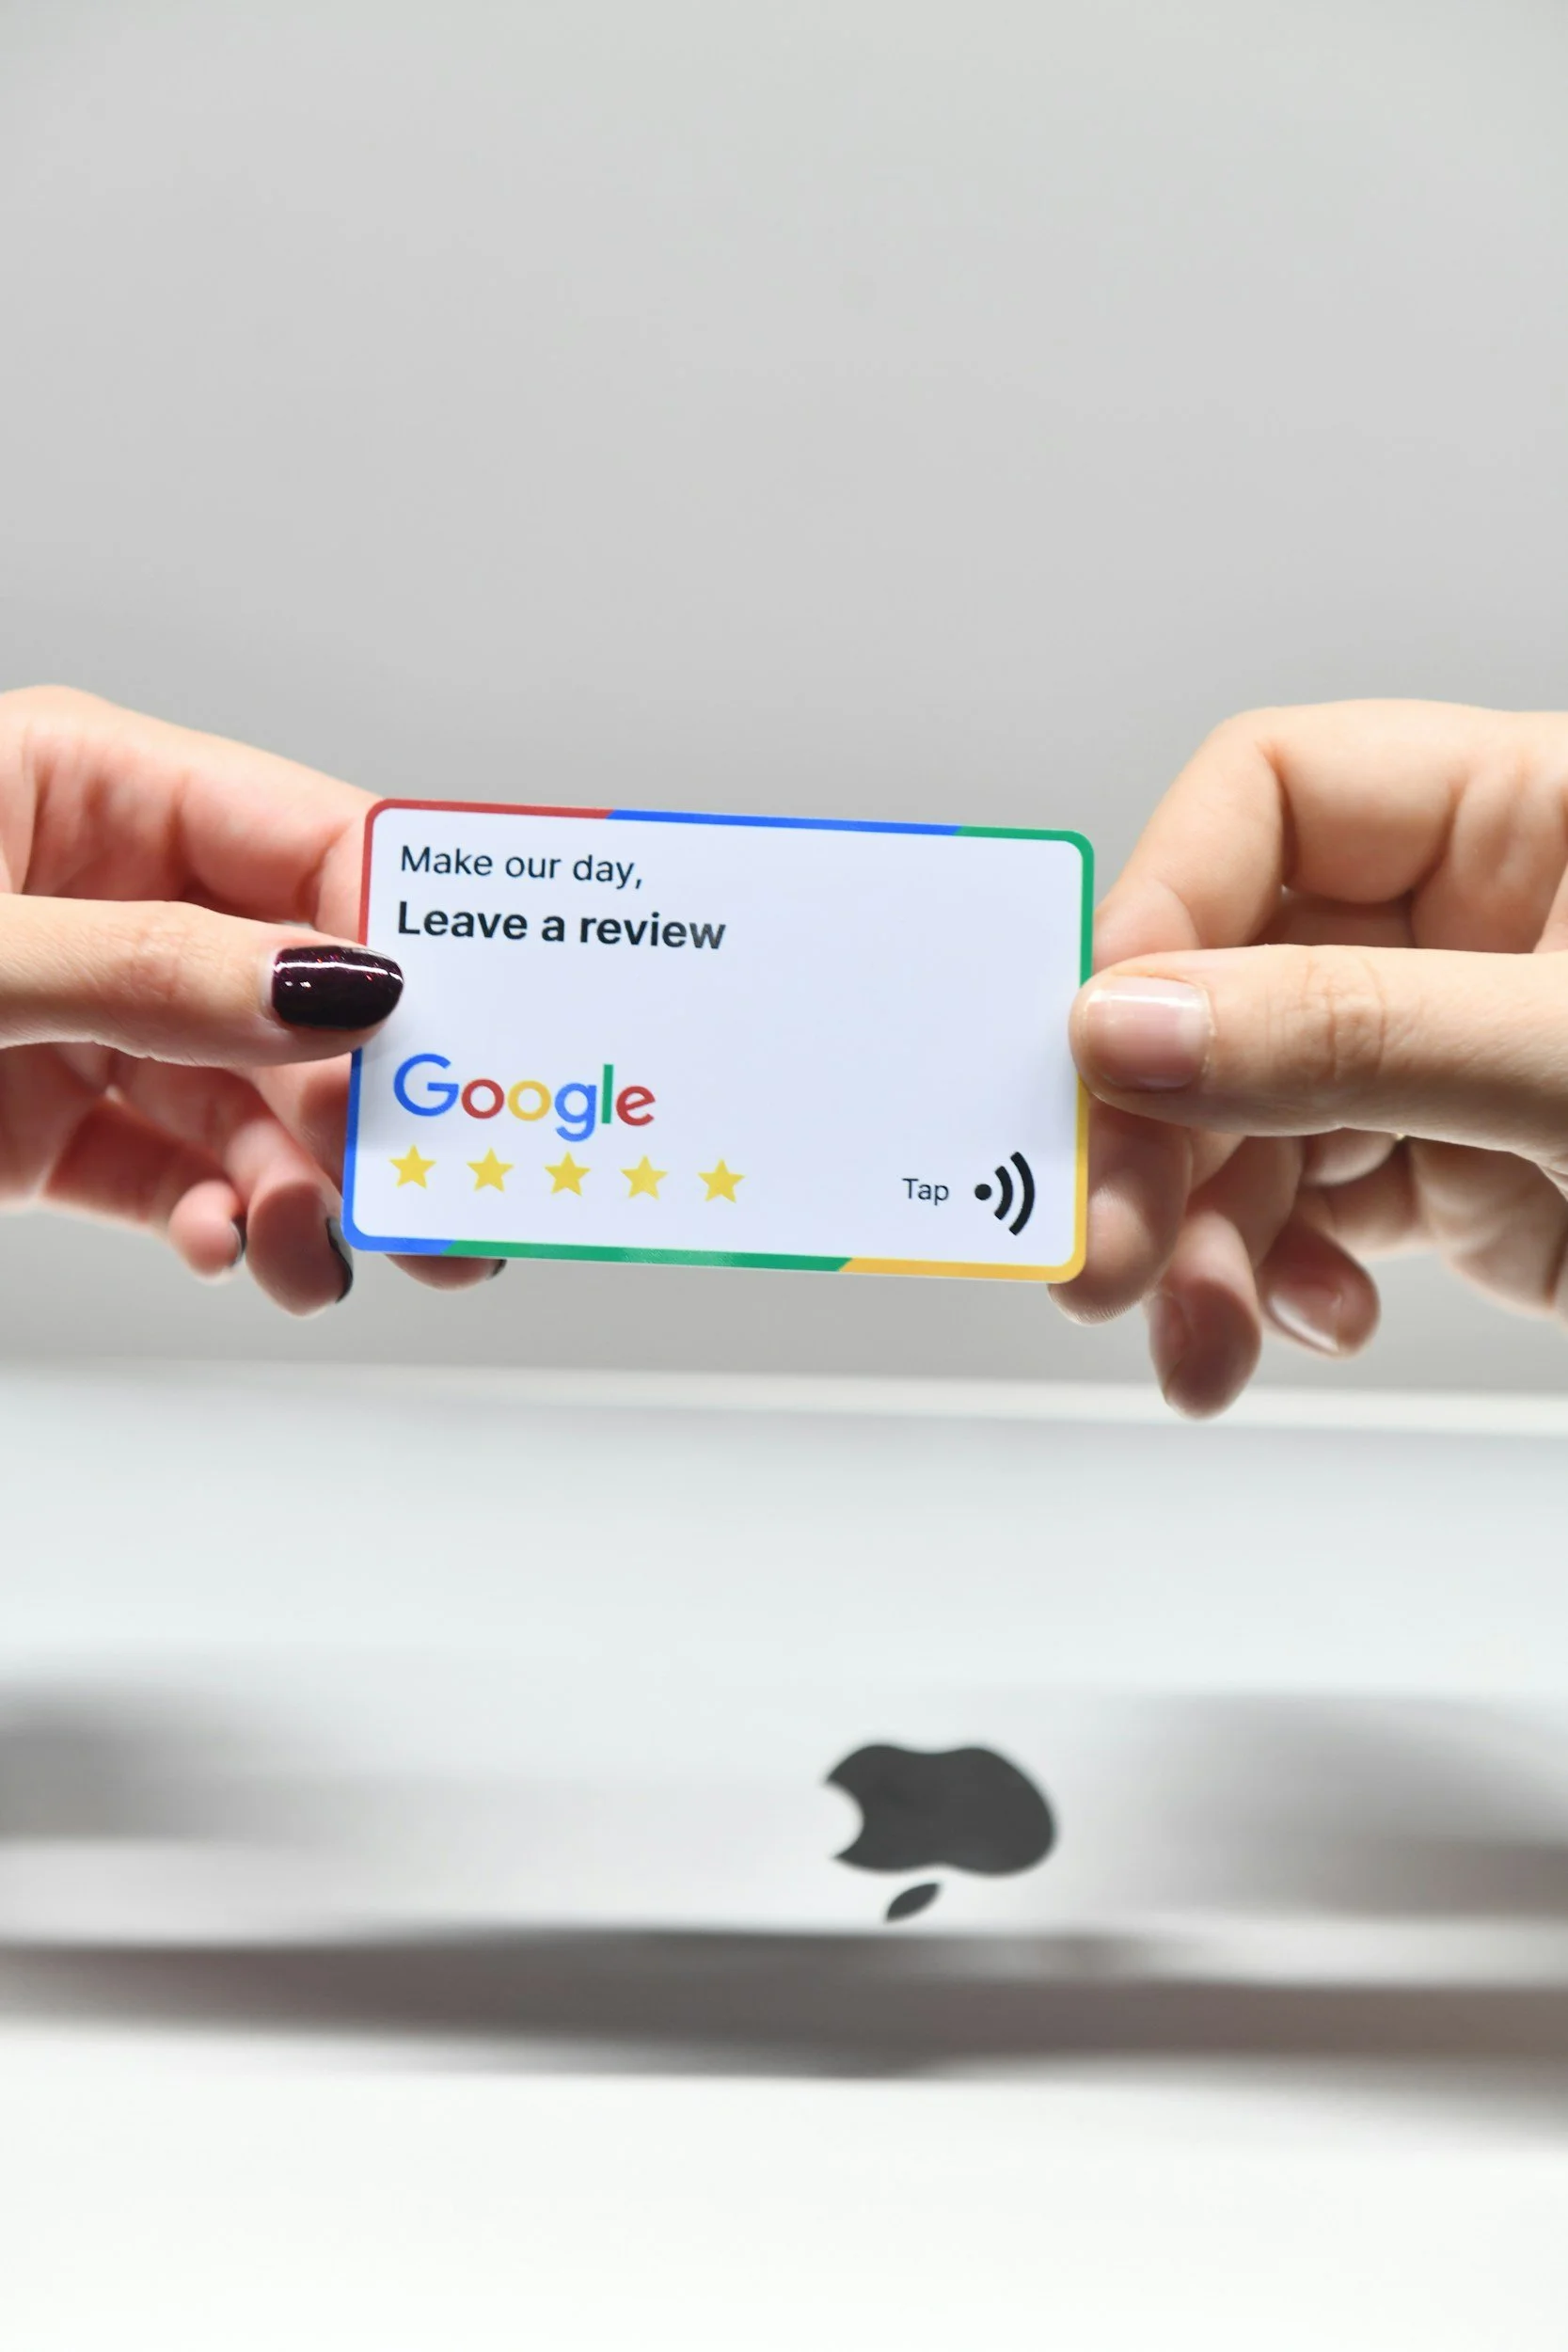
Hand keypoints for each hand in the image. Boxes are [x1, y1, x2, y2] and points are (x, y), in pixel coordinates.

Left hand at [0, 685, 500, 1310]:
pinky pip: (179, 1183)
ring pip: (260, 1110)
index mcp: (93, 790)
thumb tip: (334, 990)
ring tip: (313, 1242)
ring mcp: (92, 1023)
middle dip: (384, 1105)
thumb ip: (151, 966)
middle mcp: (111, 903)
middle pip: (312, 1000)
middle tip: (453, 1198)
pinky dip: (226, 1227)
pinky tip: (233, 1243)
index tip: (485, 1036)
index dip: (412, 937)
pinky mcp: (52, 1134)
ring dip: (310, 1189)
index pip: (314, 844)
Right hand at [1053, 700, 1567, 1414]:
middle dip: (1157, 1123)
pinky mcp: (1470, 1175)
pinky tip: (1304, 1317)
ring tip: (1196, 1341)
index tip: (1104, 1042)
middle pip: (1230, 978)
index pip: (1275, 797)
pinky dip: (1275, 1275)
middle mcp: (1481, 923)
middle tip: (1107, 1247)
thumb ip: (1351, 1034)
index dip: (1169, 908)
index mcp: (1533, 811)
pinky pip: (1311, 1205)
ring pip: (1251, 1114)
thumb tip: (1131, 1022)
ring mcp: (1465, 1054)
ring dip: (1199, 1237)